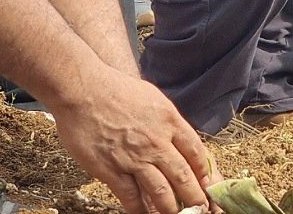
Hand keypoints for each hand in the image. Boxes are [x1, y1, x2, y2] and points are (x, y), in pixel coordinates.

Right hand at [52, 68, 218, 213]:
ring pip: (161, 192)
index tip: (210, 186)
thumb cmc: (117, 90)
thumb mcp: (154, 99)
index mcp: (170, 121)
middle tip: (201, 209)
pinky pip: (131, 196)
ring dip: (171, 209)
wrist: (83, 90)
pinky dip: (140, 210)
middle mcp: (157, 142)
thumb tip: (180, 140)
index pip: (197, 152)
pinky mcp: (111, 170)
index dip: (205, 173)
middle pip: (183, 176)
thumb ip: (168, 122)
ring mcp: (134, 158)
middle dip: (195, 197)